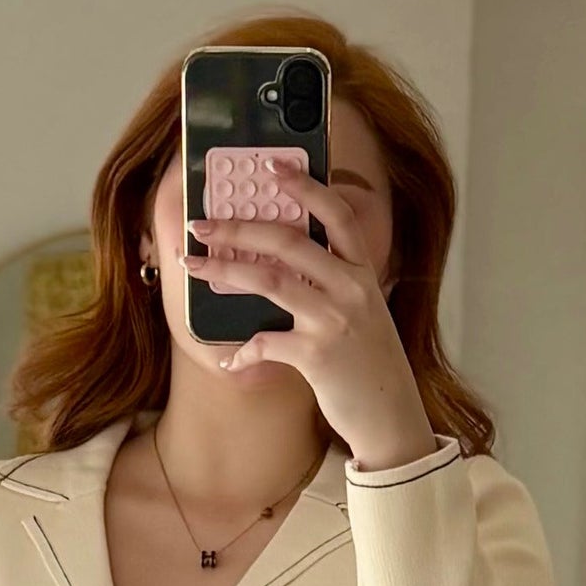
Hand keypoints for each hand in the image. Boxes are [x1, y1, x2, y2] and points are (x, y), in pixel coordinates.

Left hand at [184, 161, 438, 471]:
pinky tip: (230, 359)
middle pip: (288, 241)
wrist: (392, 418)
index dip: (303, 186)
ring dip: (224, 269)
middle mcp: (352, 289)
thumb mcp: (363, 313)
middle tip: (202, 224)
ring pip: (270, 279)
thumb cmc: (371, 366)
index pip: (335, 214)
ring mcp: (335, 320)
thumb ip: (334, 285)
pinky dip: (243, 350)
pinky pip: (266, 342)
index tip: (271, 167)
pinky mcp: (317, 356)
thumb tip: (283, 263)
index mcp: (362, 273)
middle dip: (238, 227)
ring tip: (193, 264)